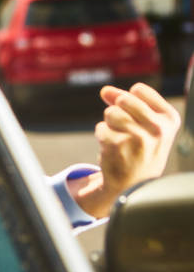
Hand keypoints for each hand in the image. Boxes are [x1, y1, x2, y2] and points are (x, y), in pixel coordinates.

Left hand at [92, 82, 180, 214]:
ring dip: (110, 124)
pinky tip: (114, 149)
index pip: (138, 89)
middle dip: (117, 111)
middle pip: (123, 99)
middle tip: (125, 129)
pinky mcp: (118, 145)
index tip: (136, 118)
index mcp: (170, 119)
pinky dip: (102, 136)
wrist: (132, 183)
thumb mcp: (145, 124)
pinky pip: (101, 128)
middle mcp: (158, 128)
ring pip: (110, 113)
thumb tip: (105, 90)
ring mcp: (138, 137)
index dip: (128, 100)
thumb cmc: (139, 149)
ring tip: (121, 139)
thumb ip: (127, 101)